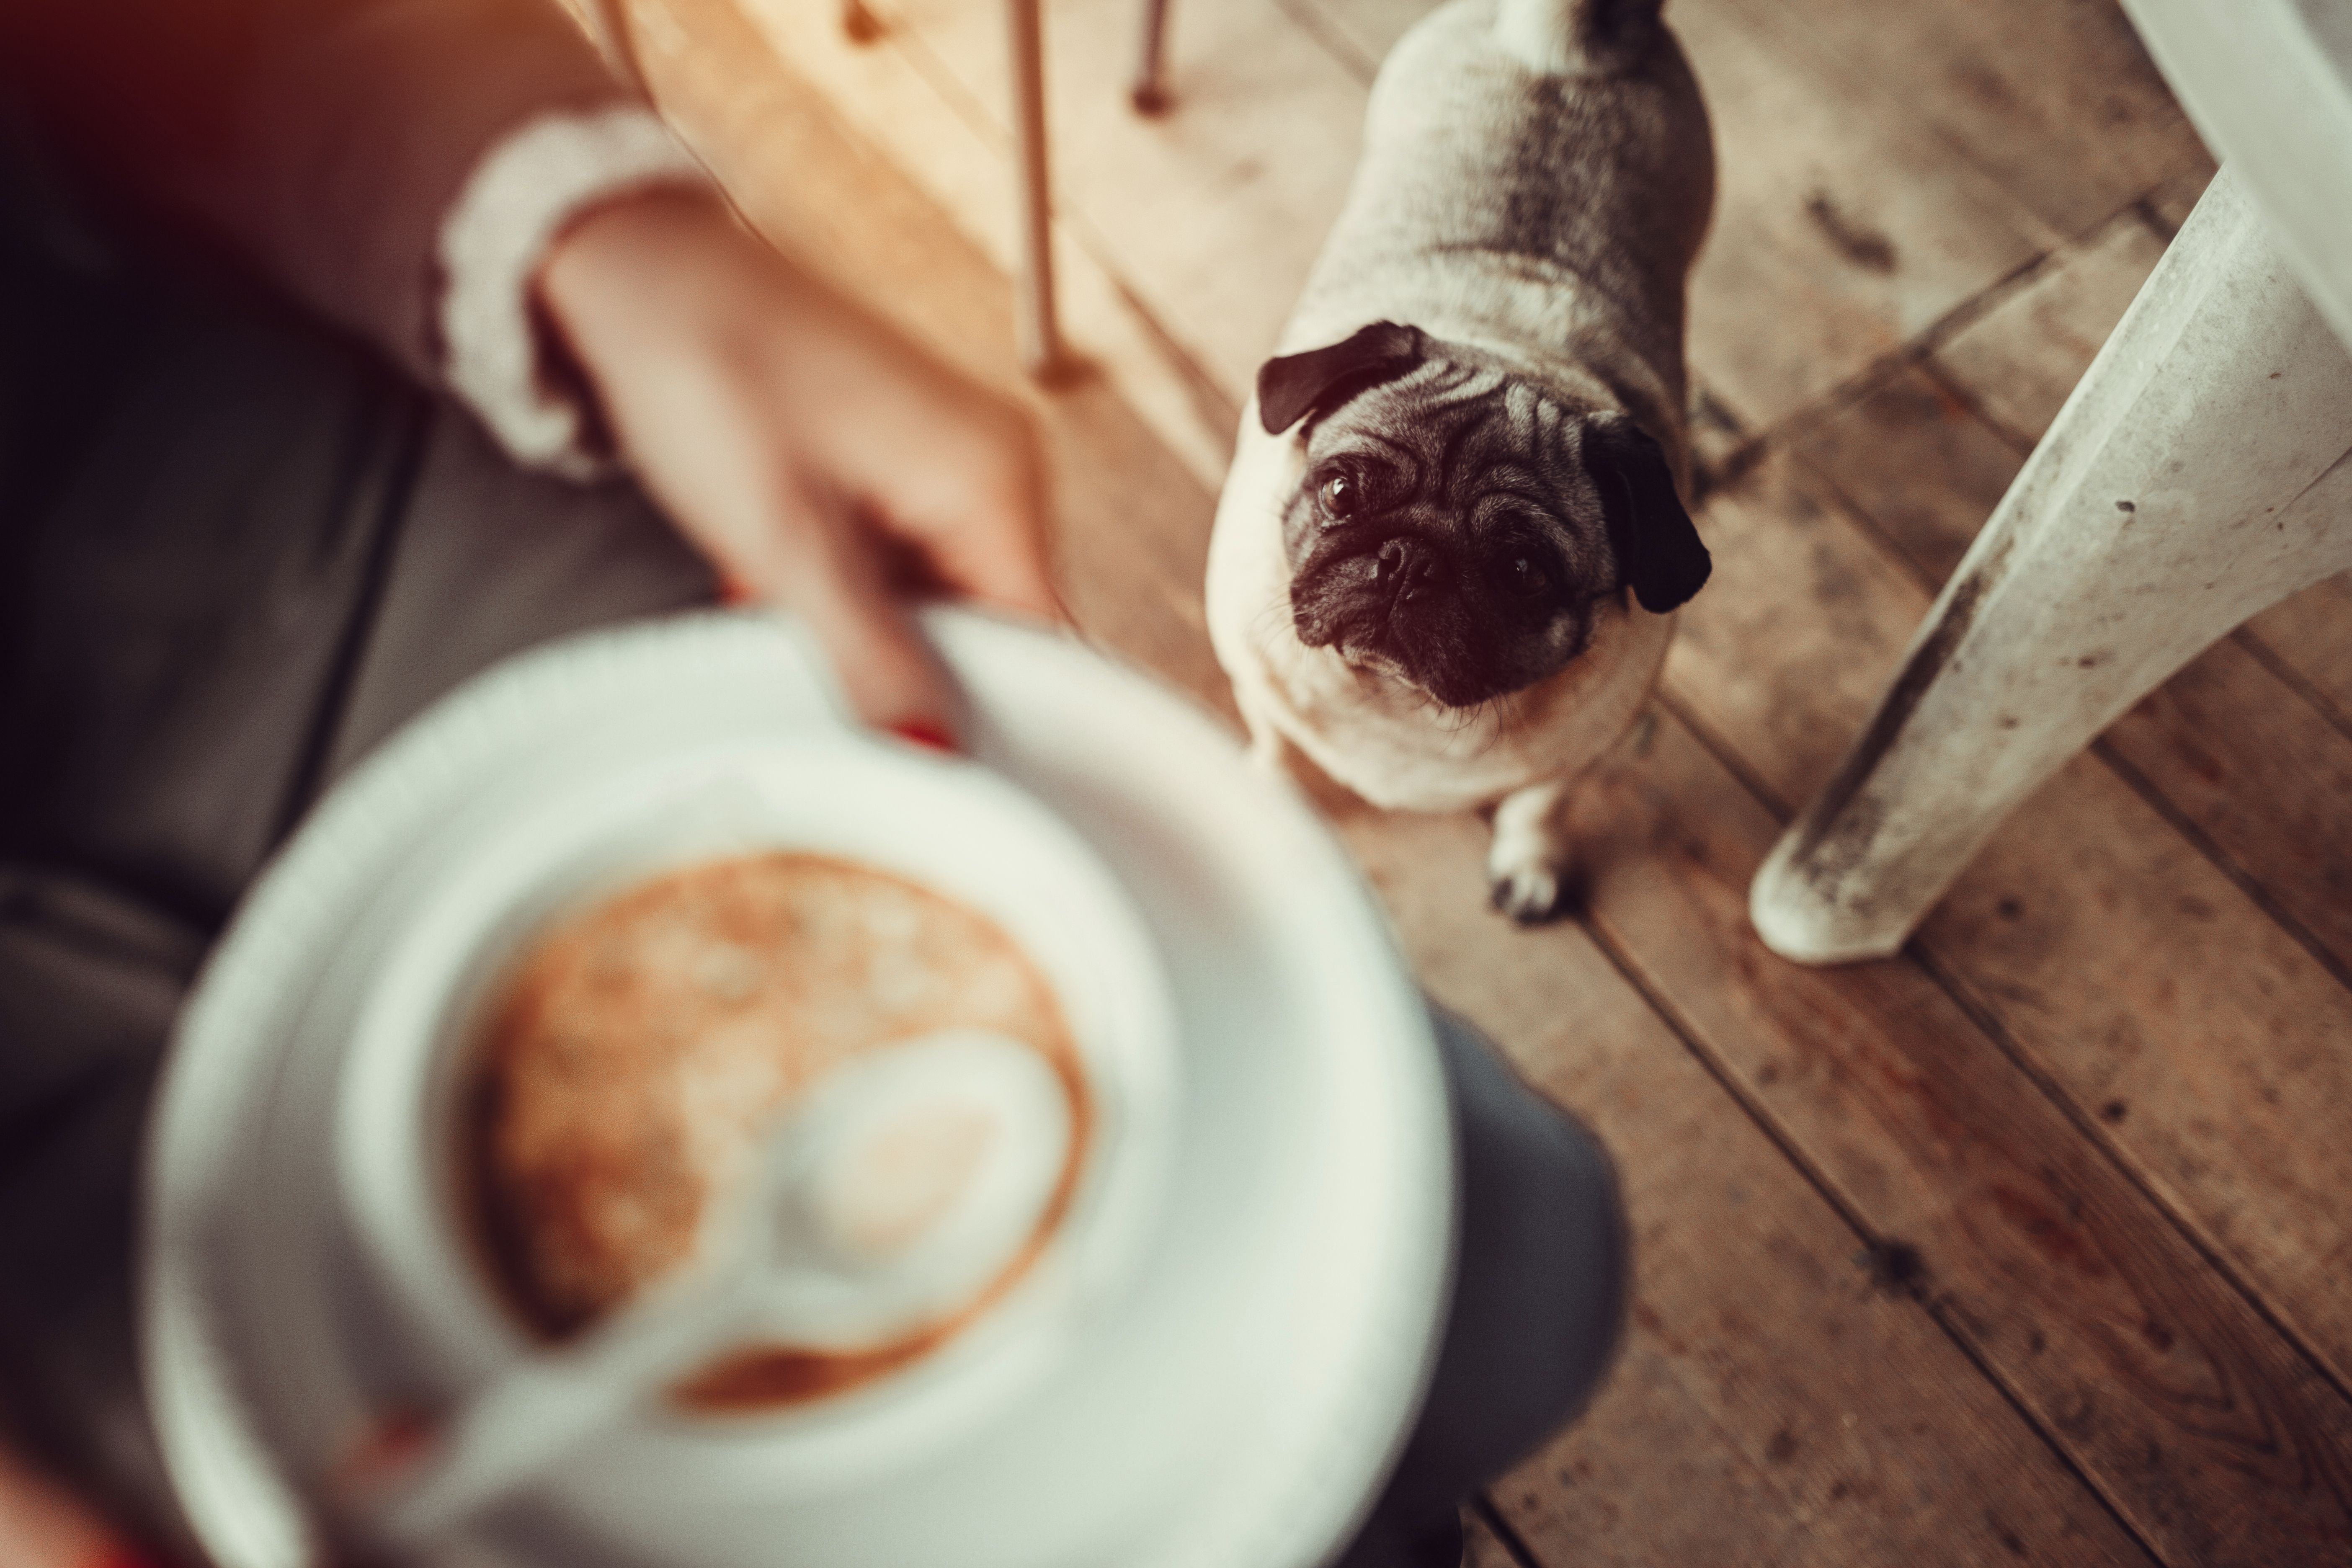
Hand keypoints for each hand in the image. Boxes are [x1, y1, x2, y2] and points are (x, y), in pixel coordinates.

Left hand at [538, 188, 1058, 744]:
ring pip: (942, 600)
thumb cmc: (706, 368)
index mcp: (997, 480)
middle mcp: (999, 465)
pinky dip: (850, 586)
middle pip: (997, 628)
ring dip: (868, 627)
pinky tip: (777, 573)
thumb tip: (936, 756)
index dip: (992, 716)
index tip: (925, 760)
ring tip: (776, 596)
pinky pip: (907, 559)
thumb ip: (871, 657)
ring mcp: (955, 457)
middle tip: (820, 670)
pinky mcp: (906, 456)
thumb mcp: (786, 543)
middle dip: (911, 668)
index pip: (1046, 645)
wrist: (636, 267)